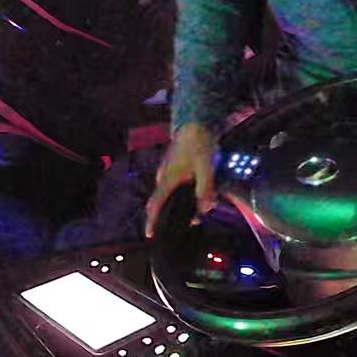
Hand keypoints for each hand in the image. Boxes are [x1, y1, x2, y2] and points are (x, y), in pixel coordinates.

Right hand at [144, 122, 217, 237]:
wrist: (194, 122)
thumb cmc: (198, 144)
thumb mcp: (205, 168)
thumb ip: (205, 189)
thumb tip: (206, 208)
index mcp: (167, 179)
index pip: (155, 204)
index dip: (151, 221)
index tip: (150, 234)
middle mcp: (163, 176)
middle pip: (163, 202)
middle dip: (174, 214)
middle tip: (192, 220)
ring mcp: (167, 171)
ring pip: (171, 193)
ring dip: (182, 203)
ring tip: (200, 206)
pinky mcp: (173, 167)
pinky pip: (175, 185)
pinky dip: (183, 193)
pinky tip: (198, 192)